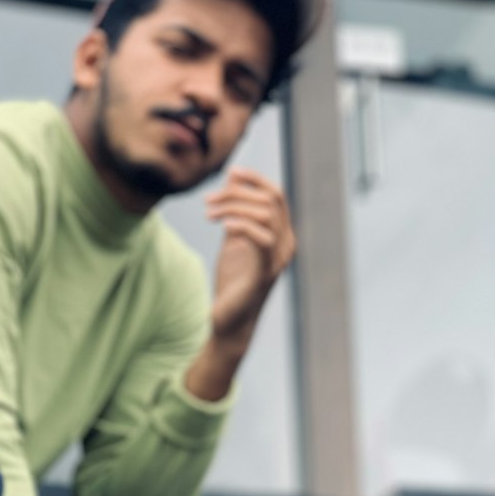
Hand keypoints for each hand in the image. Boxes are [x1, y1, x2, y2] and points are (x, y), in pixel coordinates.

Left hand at [205, 166, 295, 353]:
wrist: (229, 323)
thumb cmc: (233, 283)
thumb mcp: (233, 241)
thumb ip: (236, 213)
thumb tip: (232, 179)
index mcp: (281, 235)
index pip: (276, 195)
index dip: (255, 179)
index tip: (230, 172)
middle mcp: (286, 244)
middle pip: (271, 200)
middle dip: (237, 193)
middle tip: (208, 200)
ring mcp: (279, 259)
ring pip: (267, 214)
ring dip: (234, 207)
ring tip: (208, 213)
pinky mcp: (265, 273)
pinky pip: (261, 239)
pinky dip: (241, 225)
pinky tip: (221, 225)